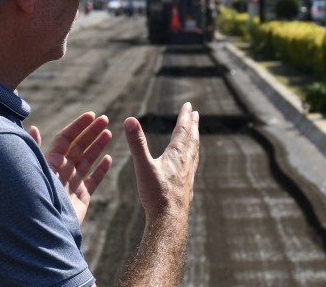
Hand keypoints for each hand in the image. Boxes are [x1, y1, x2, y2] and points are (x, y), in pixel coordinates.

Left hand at [30, 112, 112, 224]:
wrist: (47, 228)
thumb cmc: (39, 198)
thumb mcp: (37, 170)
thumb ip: (36, 149)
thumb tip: (31, 127)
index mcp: (51, 162)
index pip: (66, 139)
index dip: (78, 126)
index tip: (91, 115)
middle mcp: (62, 171)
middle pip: (79, 147)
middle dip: (91, 132)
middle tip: (105, 119)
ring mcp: (72, 184)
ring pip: (88, 161)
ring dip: (98, 146)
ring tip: (109, 132)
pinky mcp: (82, 198)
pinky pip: (93, 181)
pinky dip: (101, 170)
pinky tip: (109, 159)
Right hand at [123, 102, 200, 222]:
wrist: (169, 220)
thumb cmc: (155, 194)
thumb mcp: (142, 166)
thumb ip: (136, 143)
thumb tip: (129, 120)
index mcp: (176, 155)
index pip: (182, 130)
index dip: (185, 116)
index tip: (189, 105)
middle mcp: (185, 162)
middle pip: (191, 139)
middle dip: (192, 125)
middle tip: (196, 113)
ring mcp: (188, 175)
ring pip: (194, 152)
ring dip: (195, 139)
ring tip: (196, 134)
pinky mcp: (187, 187)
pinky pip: (192, 166)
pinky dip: (193, 157)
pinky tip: (190, 163)